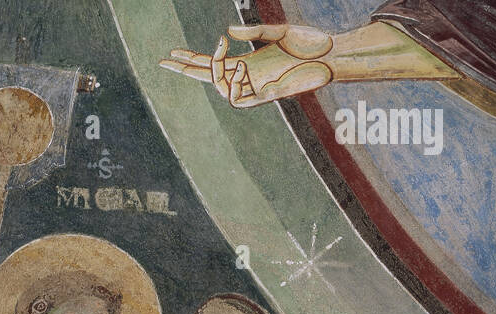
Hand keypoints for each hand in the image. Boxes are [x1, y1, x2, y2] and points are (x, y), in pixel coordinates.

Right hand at [161, 23, 333, 108]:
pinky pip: (239, 100)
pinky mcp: (267, 98)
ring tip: (223, 53)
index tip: (170, 53)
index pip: (211, 64)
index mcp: (246, 62)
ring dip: (216, 72)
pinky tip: (240, 68)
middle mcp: (247, 78)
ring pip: (220, 90)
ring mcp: (256, 89)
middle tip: (165, 60)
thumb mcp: (277, 32)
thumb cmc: (309, 44)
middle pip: (207, 77)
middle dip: (185, 69)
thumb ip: (253, 31)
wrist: (331, 56)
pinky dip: (235, 85)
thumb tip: (226, 32)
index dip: (190, 60)